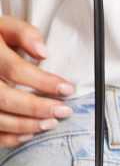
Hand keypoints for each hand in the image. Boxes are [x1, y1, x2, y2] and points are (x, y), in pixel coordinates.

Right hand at [0, 16, 74, 147]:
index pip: (15, 70)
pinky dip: (12, 137)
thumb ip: (23, 33)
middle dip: (38, 108)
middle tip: (63, 111)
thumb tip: (43, 52)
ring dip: (28, 125)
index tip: (68, 89)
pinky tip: (31, 134)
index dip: (43, 82)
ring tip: (51, 123)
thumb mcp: (4, 27)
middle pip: (5, 98)